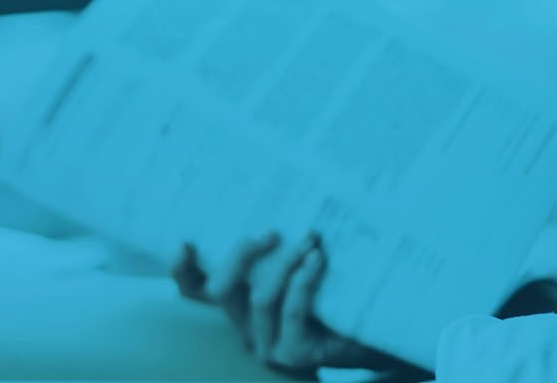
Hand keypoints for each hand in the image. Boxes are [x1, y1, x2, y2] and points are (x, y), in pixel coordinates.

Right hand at [172, 231, 414, 378]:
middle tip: (272, 231)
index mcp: (242, 306)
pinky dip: (303, 280)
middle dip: (243, 254)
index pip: (196, 292)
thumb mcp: (302, 266)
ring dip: (286, 262)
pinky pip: (291, 311)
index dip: (183, 271)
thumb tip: (280, 201)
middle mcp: (247, 328)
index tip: (185, 242)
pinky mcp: (293, 355)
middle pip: (221, 289)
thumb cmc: (335, 297)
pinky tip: (317, 261)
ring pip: (261, 297)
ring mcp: (268, 345)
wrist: (373, 337)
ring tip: (310, 240)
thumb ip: (282, 247)